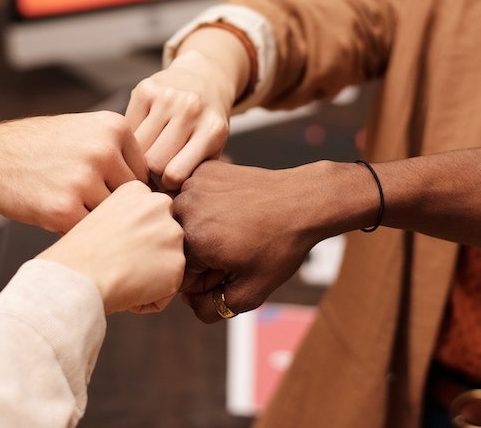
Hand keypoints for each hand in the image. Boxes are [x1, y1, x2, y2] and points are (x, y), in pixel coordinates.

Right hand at [0, 111, 148, 233]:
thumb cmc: (35, 149)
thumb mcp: (80, 131)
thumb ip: (116, 151)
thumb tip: (155, 185)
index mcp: (113, 127)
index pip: (144, 172)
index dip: (126, 190)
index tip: (106, 197)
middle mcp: (103, 150)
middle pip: (133, 197)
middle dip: (117, 210)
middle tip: (97, 217)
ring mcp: (84, 180)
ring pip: (114, 217)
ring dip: (101, 224)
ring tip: (78, 219)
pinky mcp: (65, 209)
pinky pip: (91, 232)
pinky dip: (80, 234)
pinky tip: (61, 224)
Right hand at [38, 181, 184, 314]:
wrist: (77, 275)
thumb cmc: (78, 254)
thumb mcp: (100, 218)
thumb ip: (128, 220)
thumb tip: (143, 241)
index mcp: (138, 190)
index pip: (149, 219)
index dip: (131, 240)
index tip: (111, 245)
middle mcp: (160, 205)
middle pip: (162, 239)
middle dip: (145, 257)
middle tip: (116, 263)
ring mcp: (172, 234)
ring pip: (167, 264)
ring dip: (149, 277)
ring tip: (120, 276)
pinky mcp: (177, 264)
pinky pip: (168, 290)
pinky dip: (150, 299)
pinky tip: (127, 290)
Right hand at [125, 49, 235, 190]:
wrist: (204, 78)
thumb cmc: (205, 126)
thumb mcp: (212, 150)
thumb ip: (194, 175)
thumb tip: (164, 208)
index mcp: (212, 130)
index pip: (175, 174)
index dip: (167, 186)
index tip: (167, 184)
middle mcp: (191, 110)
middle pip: (153, 162)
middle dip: (152, 172)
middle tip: (154, 172)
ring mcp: (167, 97)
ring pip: (136, 147)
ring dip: (138, 157)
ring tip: (145, 158)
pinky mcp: (145, 89)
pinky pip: (127, 128)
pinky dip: (130, 138)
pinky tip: (139, 139)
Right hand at [173, 160, 365, 322]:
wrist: (302, 201)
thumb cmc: (280, 246)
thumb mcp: (252, 291)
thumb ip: (213, 309)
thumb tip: (189, 303)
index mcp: (192, 242)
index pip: (180, 275)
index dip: (207, 278)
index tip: (231, 267)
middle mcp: (183, 210)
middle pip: (178, 248)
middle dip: (201, 254)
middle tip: (235, 247)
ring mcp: (191, 185)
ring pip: (182, 222)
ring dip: (200, 229)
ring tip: (234, 227)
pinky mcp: (201, 171)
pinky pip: (192, 198)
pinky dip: (207, 206)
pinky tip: (232, 208)